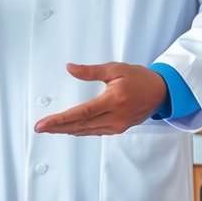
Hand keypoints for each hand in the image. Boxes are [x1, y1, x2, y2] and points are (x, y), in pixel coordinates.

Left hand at [33, 63, 167, 135]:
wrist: (161, 92)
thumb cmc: (139, 78)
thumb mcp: (114, 69)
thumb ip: (90, 71)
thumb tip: (70, 68)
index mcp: (113, 101)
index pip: (81, 113)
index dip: (60, 120)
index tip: (44, 123)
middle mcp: (115, 117)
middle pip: (80, 126)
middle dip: (58, 128)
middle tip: (40, 128)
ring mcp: (118, 125)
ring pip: (86, 131)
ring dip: (67, 130)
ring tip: (50, 128)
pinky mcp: (119, 129)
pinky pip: (95, 132)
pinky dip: (80, 130)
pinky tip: (69, 129)